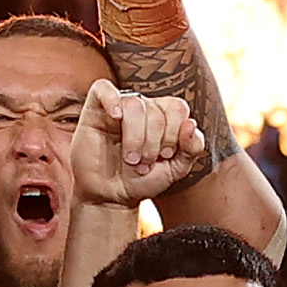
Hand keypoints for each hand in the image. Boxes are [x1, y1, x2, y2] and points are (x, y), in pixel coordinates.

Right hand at [66, 77, 204, 207]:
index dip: (173, 133)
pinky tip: (115, 117)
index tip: (164, 156)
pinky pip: (102, 88)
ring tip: (130, 159)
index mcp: (164, 115)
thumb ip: (192, 148)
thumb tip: (191, 124)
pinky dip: (110, 99)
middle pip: (156, 110)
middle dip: (153, 143)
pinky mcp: (94, 111)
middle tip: (144, 164)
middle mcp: (143, 107)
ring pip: (134, 103)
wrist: (111, 197)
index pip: (177, 108)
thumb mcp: (175, 170)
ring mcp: (118, 107)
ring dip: (135, 137)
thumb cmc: (141, 181)